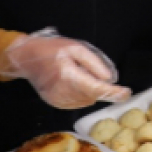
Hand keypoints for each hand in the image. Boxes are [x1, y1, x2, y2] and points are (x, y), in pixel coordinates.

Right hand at [0, 30, 130, 109]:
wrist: (25, 58)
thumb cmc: (51, 49)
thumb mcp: (75, 47)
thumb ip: (94, 63)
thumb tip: (109, 79)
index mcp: (68, 75)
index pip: (96, 89)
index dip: (113, 93)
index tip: (126, 93)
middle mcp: (62, 91)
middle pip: (93, 96)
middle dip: (97, 85)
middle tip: (86, 70)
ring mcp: (57, 100)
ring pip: (86, 100)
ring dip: (89, 90)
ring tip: (76, 74)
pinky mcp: (54, 103)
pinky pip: (77, 102)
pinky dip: (80, 94)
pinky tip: (72, 82)